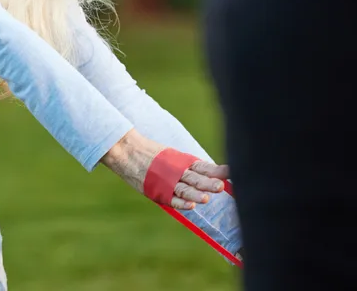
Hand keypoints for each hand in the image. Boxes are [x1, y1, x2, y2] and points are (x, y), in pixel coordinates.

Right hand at [101, 129, 228, 209]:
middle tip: (220, 186)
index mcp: (181, 161)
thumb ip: (187, 166)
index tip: (231, 174)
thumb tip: (210, 174)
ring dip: (195, 194)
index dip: (217, 170)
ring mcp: (165, 181)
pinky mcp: (156, 191)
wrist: (125, 150)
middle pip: (195, 178)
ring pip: (184, 189)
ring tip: (206, 199)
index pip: (203, 166)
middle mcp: (175, 170)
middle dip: (208, 183)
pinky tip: (190, 207)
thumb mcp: (171, 155)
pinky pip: (170, 199)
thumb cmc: (150, 153)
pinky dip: (180, 203)